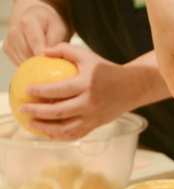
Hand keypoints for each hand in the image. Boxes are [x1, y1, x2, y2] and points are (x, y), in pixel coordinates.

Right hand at [2, 3, 69, 65]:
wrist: (35, 19)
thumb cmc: (49, 25)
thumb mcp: (58, 29)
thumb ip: (55, 42)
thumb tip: (47, 56)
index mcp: (28, 22)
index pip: (36, 43)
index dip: (43, 57)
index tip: (50, 65)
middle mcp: (15, 31)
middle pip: (28, 54)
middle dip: (41, 63)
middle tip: (52, 65)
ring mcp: (9, 40)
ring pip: (23, 61)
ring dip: (35, 65)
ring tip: (45, 62)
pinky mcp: (7, 49)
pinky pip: (19, 63)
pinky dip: (28, 65)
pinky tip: (36, 60)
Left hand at [19, 43, 145, 139]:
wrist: (132, 88)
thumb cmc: (108, 70)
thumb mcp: (87, 56)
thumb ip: (65, 50)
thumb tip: (43, 53)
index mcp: (87, 84)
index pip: (59, 89)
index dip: (41, 91)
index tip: (27, 90)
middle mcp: (90, 103)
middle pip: (59, 112)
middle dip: (38, 112)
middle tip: (23, 108)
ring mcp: (93, 116)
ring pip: (66, 128)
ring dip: (46, 128)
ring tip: (32, 125)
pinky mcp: (96, 125)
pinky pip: (77, 134)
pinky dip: (62, 136)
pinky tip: (50, 135)